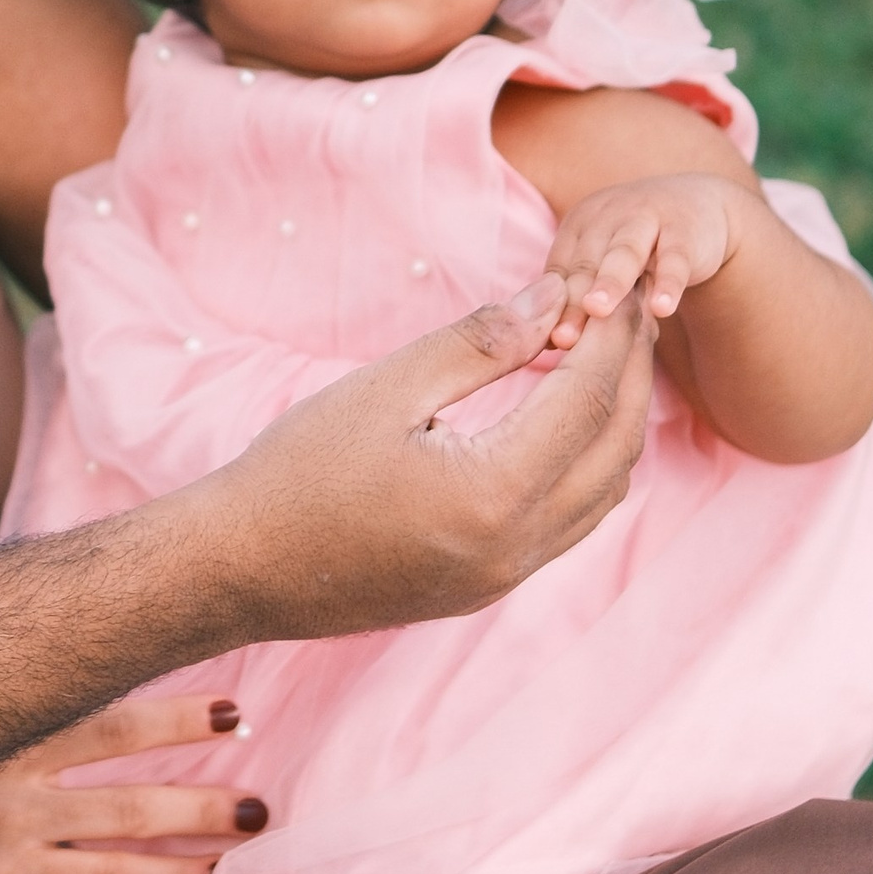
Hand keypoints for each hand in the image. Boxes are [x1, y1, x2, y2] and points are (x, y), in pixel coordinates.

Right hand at [194, 275, 656, 641]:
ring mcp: (507, 576)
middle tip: (628, 312)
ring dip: (617, 423)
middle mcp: (517, 546)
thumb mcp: (387, 387)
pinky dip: (587, 464)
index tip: (615, 286)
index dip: (609, 336)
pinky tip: (562, 418)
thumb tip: (553, 298)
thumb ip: (480, 342)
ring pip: (605, 492)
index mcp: (494, 492)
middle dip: (631, 374)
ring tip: (602, 357)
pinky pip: (571, 522)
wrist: (241, 568)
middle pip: (616, 448)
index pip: (588, 399)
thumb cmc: (299, 469)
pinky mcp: (490, 587)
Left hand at [542, 175, 752, 347]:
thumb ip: (583, 292)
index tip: (544, 344)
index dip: (551, 308)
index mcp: (579, 226)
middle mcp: (606, 218)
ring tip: (597, 310)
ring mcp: (645, 220)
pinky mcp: (683, 231)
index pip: (560, 271)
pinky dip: (668, 284)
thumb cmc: (641, 245)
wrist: (699, 204)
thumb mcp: (607, 260)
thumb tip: (555, 343)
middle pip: (585, 264)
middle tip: (563, 338)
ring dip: (610, 282)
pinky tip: (662, 309)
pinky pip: (675, 260)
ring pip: (624, 254)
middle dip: (573, 302)